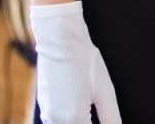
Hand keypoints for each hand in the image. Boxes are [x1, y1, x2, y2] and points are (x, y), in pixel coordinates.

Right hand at [31, 1, 121, 123]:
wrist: (60, 39)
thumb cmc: (83, 61)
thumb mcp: (105, 91)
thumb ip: (111, 118)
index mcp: (73, 118)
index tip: (103, 119)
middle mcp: (55, 119)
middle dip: (87, 123)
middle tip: (97, 114)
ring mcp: (46, 112)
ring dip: (76, 122)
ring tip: (89, 111)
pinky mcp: (43, 104)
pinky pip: (54, 120)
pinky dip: (66, 118)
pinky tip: (78, 106)